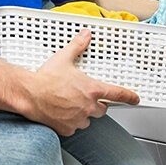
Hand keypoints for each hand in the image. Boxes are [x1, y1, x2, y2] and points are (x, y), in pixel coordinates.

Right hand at [23, 30, 138, 135]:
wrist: (30, 94)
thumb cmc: (46, 78)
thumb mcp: (63, 58)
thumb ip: (77, 46)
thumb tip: (85, 35)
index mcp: (92, 89)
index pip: (117, 94)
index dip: (129, 97)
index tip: (135, 99)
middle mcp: (88, 106)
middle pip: (102, 109)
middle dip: (97, 104)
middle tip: (84, 98)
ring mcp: (79, 119)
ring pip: (88, 120)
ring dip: (83, 114)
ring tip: (69, 105)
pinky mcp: (68, 128)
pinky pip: (74, 128)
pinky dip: (70, 123)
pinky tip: (61, 114)